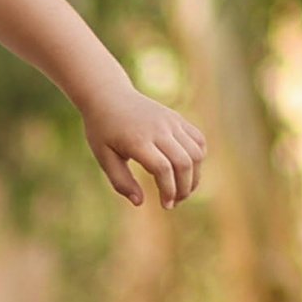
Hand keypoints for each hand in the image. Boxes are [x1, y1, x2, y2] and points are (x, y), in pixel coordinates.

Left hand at [81, 85, 210, 207]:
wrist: (109, 96)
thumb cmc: (103, 130)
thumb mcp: (103, 157)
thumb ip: (121, 181)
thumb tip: (140, 202)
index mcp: (137, 140)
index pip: (163, 168)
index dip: (168, 190)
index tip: (166, 205)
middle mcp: (158, 129)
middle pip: (184, 162)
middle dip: (184, 188)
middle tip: (174, 202)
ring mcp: (171, 122)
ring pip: (196, 152)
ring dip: (194, 176)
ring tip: (182, 190)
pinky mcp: (177, 118)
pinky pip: (198, 140)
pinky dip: (198, 158)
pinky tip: (187, 170)